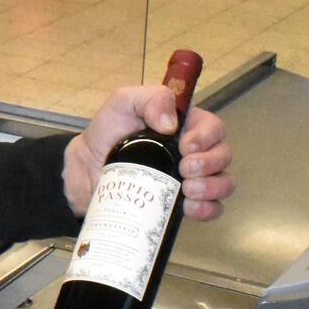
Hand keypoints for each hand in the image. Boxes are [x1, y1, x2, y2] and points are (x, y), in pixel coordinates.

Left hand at [63, 85, 232, 219]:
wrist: (86, 170)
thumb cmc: (107, 133)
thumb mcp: (124, 102)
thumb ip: (149, 98)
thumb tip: (170, 123)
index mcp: (185, 125)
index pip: (213, 127)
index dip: (206, 137)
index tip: (186, 147)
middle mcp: (194, 152)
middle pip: (222, 156)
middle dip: (209, 164)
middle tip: (185, 169)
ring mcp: (191, 179)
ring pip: (223, 183)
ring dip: (212, 187)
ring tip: (188, 190)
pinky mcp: (182, 203)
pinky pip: (212, 208)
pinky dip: (208, 209)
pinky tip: (190, 207)